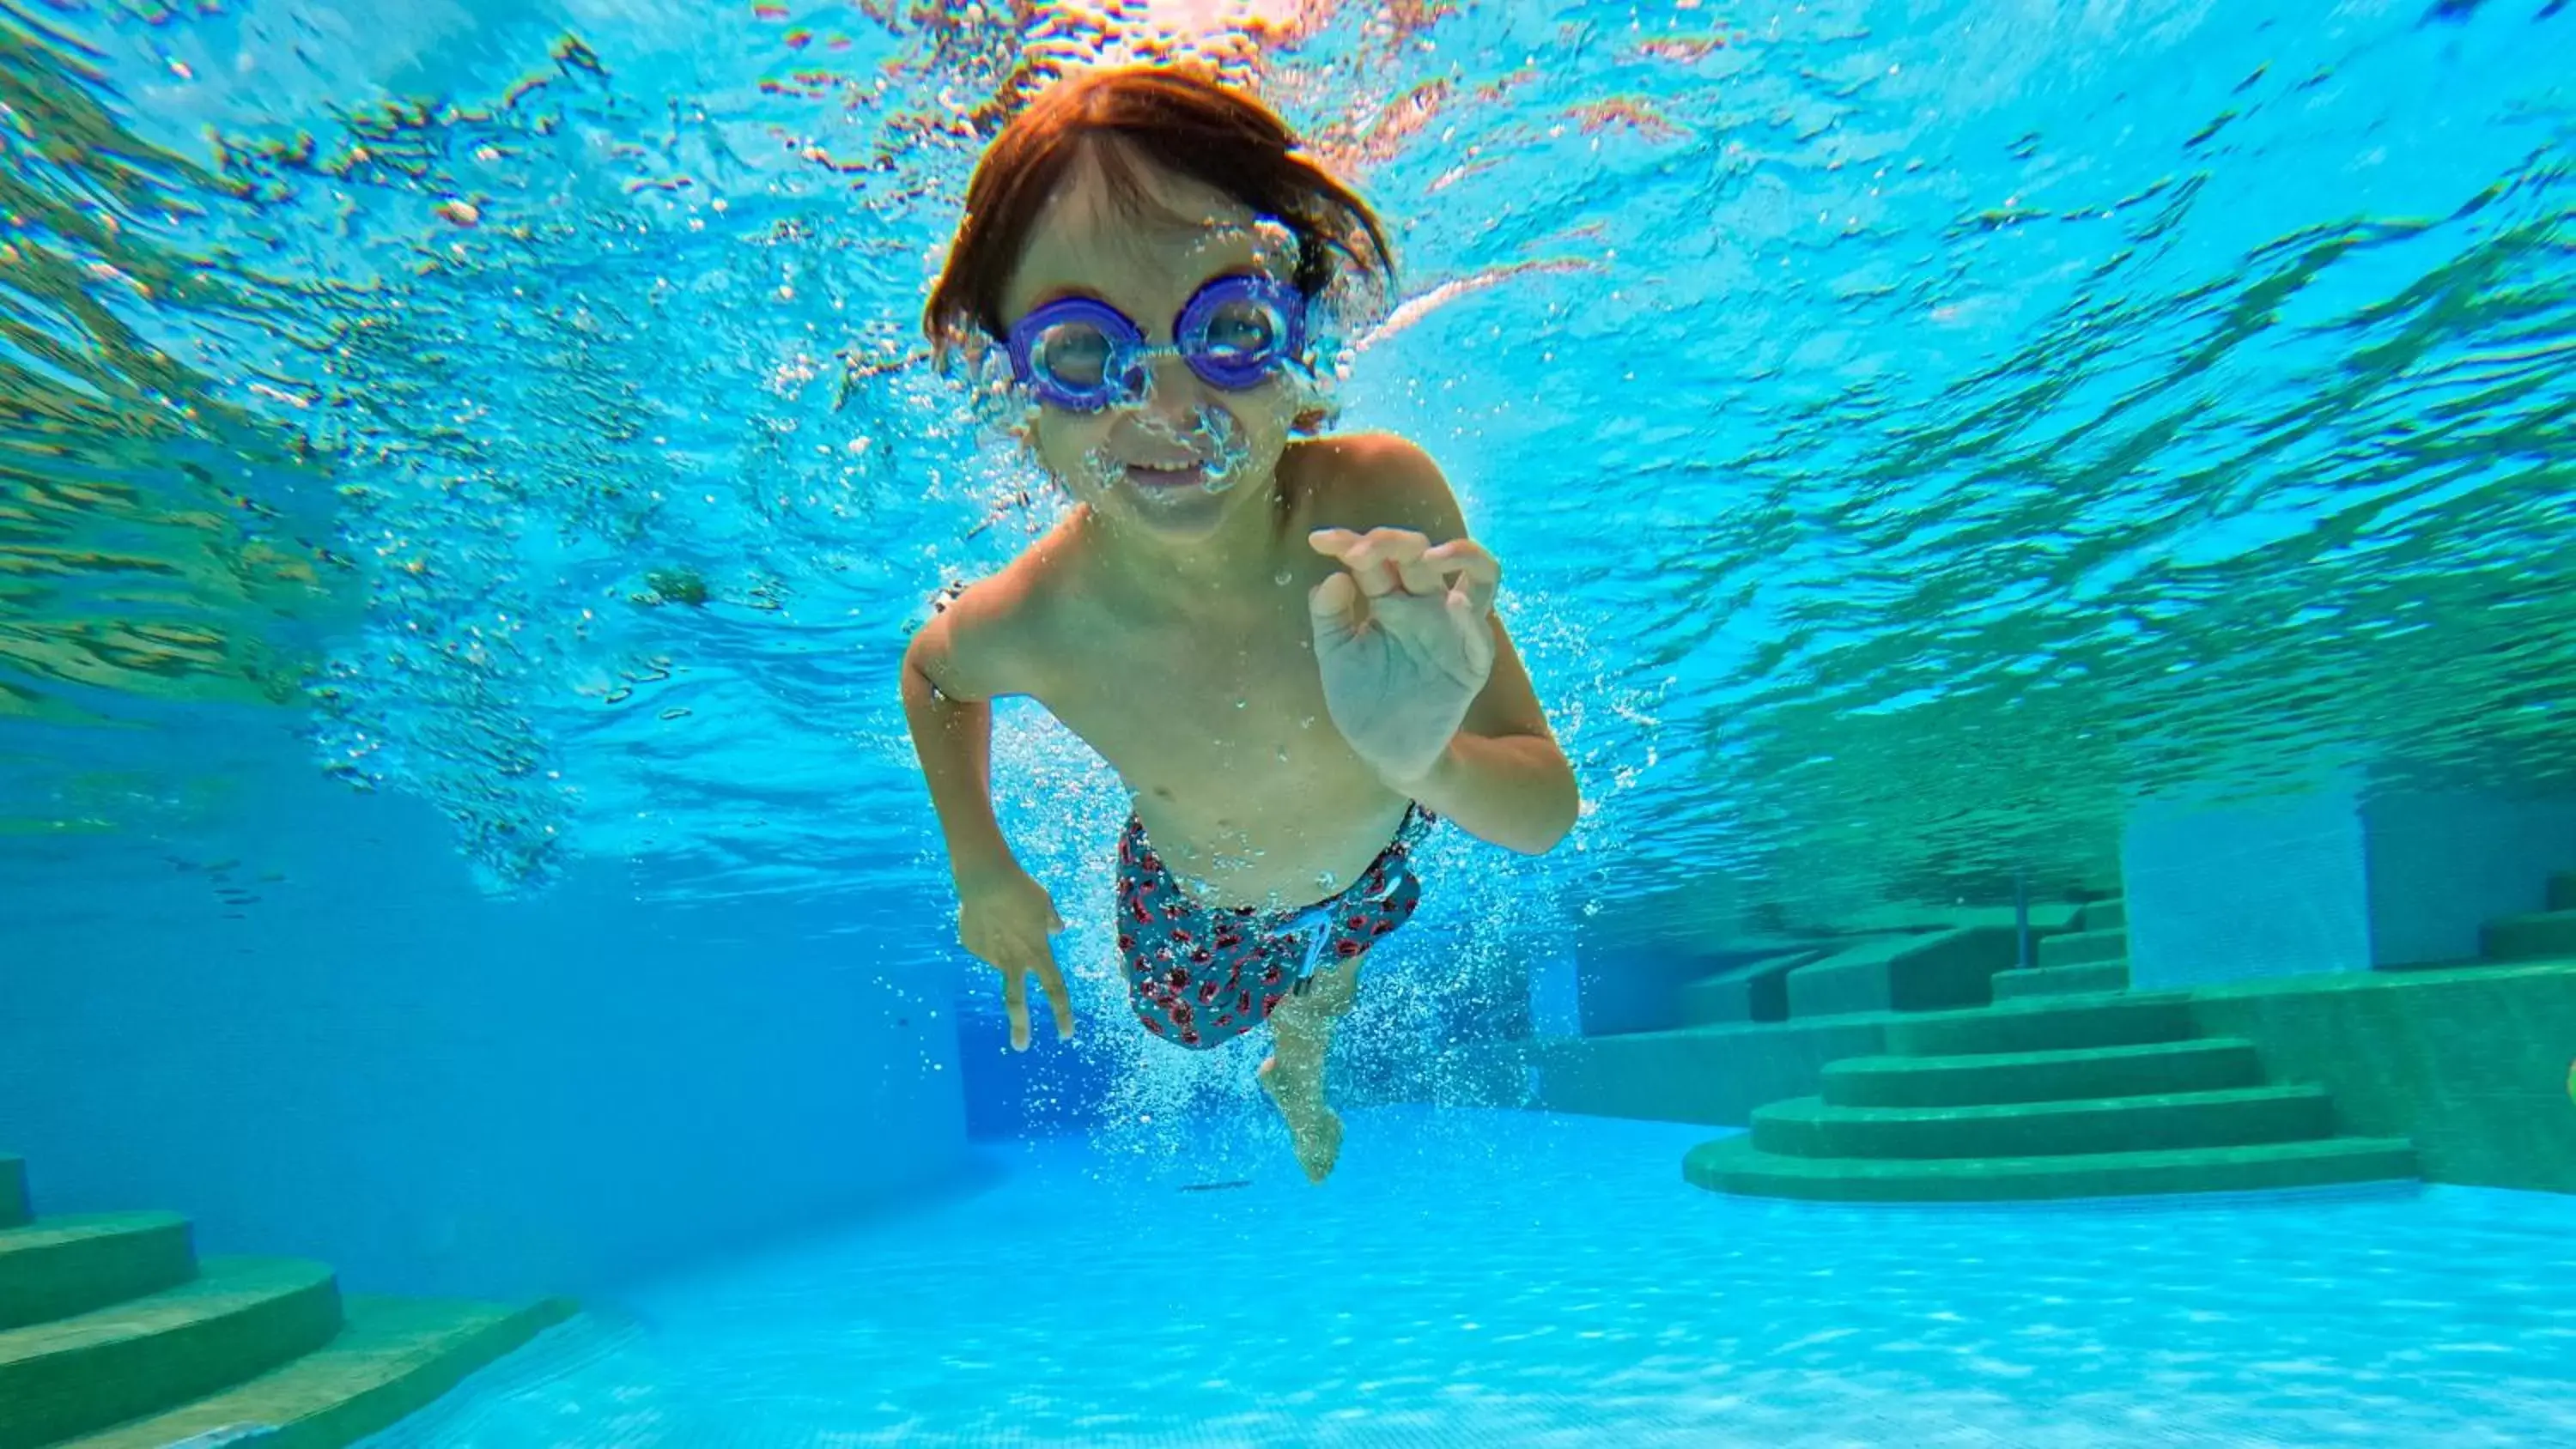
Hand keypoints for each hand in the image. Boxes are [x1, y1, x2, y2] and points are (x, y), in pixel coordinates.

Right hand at [954, 862, 1072, 1050]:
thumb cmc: (1021, 889)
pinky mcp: (971, 945)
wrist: (985, 878)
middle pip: (1016, 1000)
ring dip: (1002, 942)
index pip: (1055, 989)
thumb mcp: (1045, 904)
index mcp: (1037, 952)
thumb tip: (1056, 930)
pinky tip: (985, 915)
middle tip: (1021, 1046)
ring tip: (1000, 914)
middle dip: (1019, 1026)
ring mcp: (989, 954)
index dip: (1062, 1013)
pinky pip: (983, 944)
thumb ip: (1050, 922)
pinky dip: (987, 933)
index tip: (1066, 1035)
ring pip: (1000, 956)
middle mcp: (1013, 959)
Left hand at [1306, 526, 1500, 786]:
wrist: (1384, 750)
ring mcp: (1453, 628)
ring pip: (1478, 573)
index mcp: (1390, 597)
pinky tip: (1453, 605)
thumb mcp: (1335, 653)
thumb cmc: (1361, 696)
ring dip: (1459, 554)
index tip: (1319, 541)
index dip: (1348, 542)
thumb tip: (1333, 575)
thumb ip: (1329, 616)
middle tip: (1358, 553)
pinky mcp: (1472, 662)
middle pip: (1421, 553)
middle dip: (1391, 542)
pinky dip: (1470, 617)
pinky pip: (1480, 634)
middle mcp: (1425, 603)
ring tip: (1429, 556)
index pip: (1376, 557)